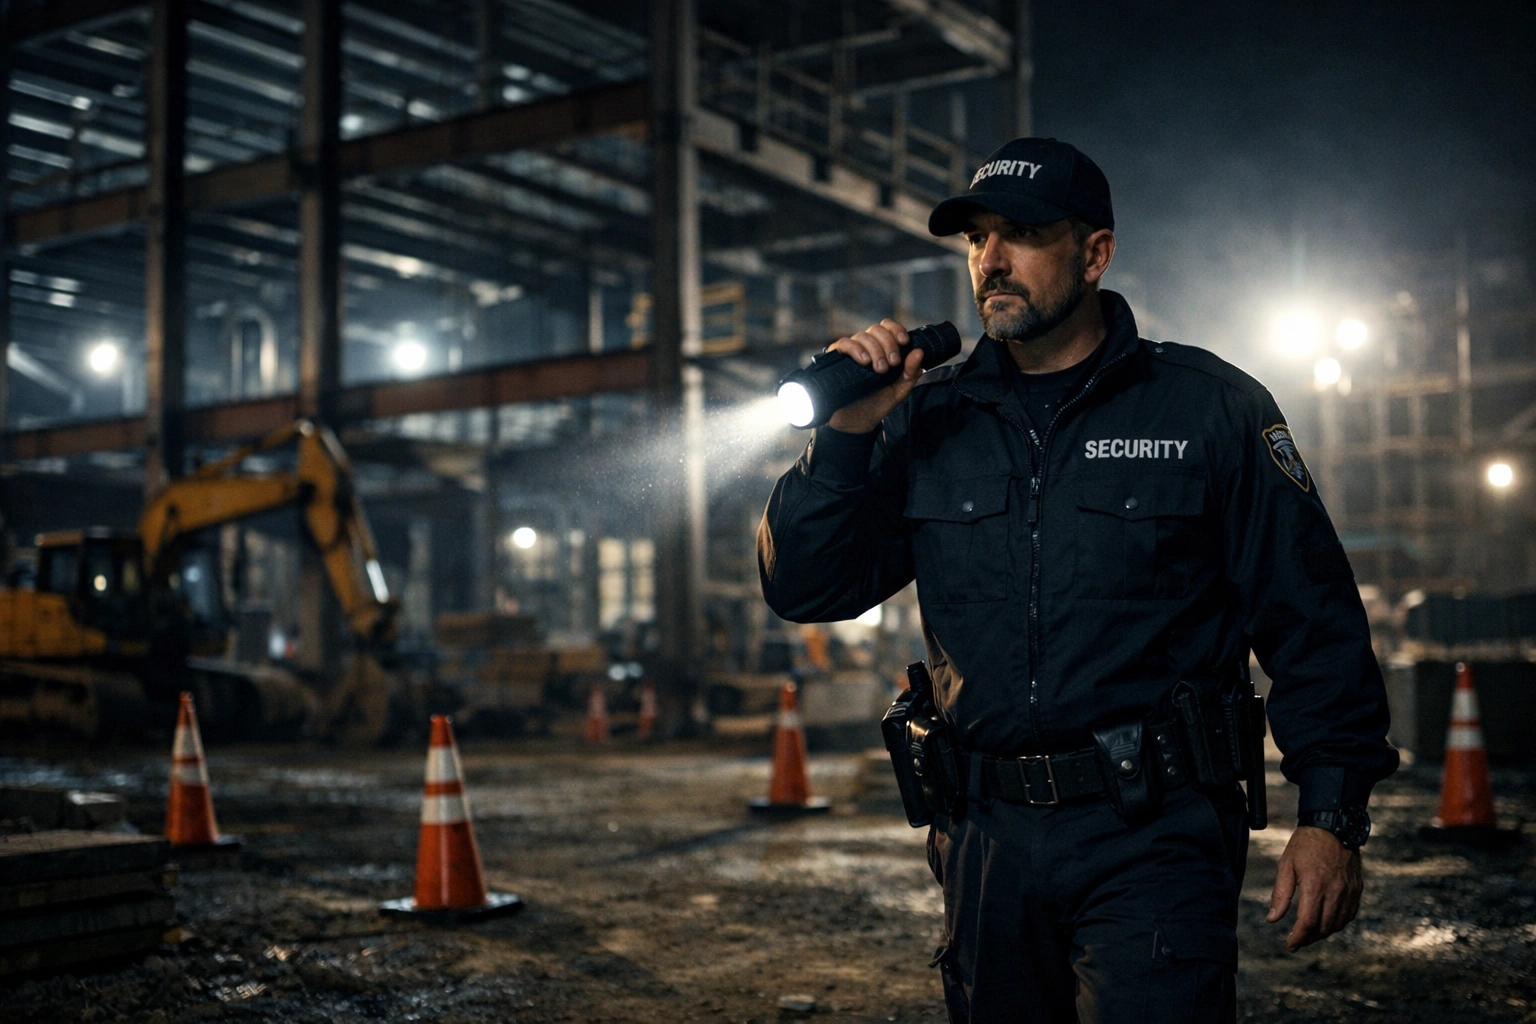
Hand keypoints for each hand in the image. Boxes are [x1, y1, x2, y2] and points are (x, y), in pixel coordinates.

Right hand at [825, 319, 926, 434]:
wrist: (857, 423)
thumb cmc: (878, 404)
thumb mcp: (900, 390)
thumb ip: (911, 373)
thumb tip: (919, 352)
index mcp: (882, 349)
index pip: (887, 327)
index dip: (896, 329)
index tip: (904, 342)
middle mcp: (865, 347)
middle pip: (876, 330)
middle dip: (888, 344)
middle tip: (892, 364)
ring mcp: (850, 352)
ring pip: (862, 336)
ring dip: (875, 349)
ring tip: (879, 369)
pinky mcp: (836, 360)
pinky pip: (843, 344)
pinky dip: (855, 349)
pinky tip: (864, 360)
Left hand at [1266, 825, 1362, 950]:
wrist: (1333, 826)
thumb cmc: (1305, 845)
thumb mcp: (1286, 865)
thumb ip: (1280, 894)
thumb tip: (1272, 919)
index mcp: (1315, 885)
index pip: (1307, 922)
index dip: (1298, 938)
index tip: (1290, 945)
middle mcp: (1335, 891)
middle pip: (1323, 927)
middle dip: (1309, 938)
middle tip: (1297, 941)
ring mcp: (1349, 891)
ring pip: (1338, 924)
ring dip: (1323, 933)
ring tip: (1309, 934)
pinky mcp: (1357, 889)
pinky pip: (1349, 915)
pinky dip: (1338, 923)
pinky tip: (1327, 923)